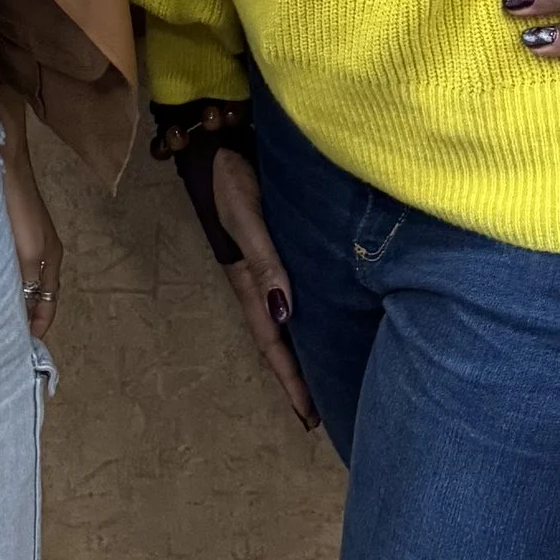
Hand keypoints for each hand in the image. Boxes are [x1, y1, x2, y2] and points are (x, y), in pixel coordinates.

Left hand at [0, 86, 62, 338]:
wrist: (3, 162)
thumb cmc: (16, 206)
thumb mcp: (26, 251)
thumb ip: (26, 280)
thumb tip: (23, 308)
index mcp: (51, 258)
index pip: (50, 301)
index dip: (40, 323)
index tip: (26, 346)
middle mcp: (43, 250)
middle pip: (38, 291)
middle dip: (27, 314)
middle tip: (7, 337)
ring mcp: (27, 238)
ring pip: (22, 278)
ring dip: (13, 297)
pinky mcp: (10, 228)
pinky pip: (9, 263)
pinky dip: (3, 279)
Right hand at [210, 151, 317, 431]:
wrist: (224, 140)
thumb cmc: (231, 180)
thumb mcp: (245, 218)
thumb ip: (265, 260)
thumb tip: (285, 313)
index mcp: (250, 282)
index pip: (273, 343)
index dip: (291, 380)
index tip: (310, 419)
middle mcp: (265, 281)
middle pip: (285, 340)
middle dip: (303, 377)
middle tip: (329, 414)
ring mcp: (276, 265)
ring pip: (297, 319)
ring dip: (311, 350)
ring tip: (335, 379)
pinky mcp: (289, 246)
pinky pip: (306, 292)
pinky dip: (317, 316)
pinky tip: (334, 321)